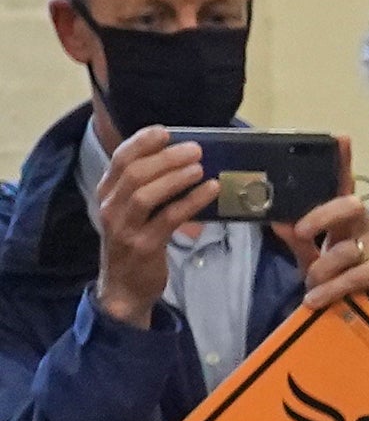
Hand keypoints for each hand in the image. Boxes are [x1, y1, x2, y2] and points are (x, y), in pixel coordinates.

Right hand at [89, 126, 216, 328]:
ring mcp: (124, 227)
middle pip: (134, 173)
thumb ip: (147, 189)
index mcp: (106, 194)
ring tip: (200, 167)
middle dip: (165, 157)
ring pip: (146, 193)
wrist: (124, 288)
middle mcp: (110, 207)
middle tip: (194, 148)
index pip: (119, 159)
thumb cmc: (135, 244)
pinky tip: (209, 191)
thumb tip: (180, 162)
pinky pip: (169, 218)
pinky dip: (190, 202)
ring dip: (175, 177)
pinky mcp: (144, 246)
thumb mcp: (133, 213)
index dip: (141, 142)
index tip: (165, 131)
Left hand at [279, 183, 368, 316]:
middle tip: (300, 235)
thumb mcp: (313, 263)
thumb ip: (299, 243)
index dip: (320, 207)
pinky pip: (359, 275)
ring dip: (322, 271)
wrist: (368, 319)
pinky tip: (319, 300)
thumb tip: (279, 223)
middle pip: (352, 205)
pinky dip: (335, 288)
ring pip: (347, 249)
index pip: (339, 199)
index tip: (297, 226)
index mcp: (349, 224)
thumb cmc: (341, 286)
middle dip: (322, 217)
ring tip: (310, 292)